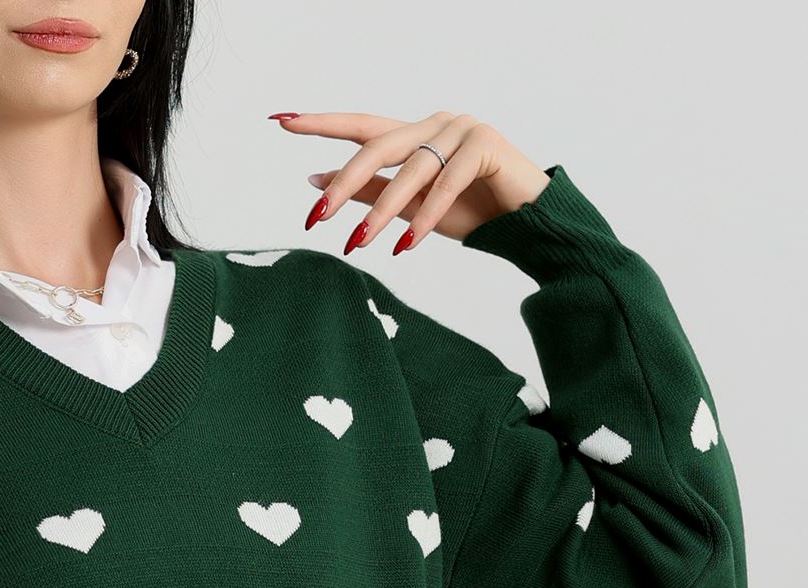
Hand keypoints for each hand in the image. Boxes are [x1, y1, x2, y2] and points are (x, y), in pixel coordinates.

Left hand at [269, 109, 549, 251]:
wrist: (526, 225)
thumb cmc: (471, 214)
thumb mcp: (409, 209)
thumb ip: (368, 192)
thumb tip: (316, 181)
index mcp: (416, 134)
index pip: (361, 126)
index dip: (321, 124)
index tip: (281, 121)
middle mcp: (436, 124)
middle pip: (378, 146)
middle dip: (344, 182)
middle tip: (315, 215)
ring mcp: (462, 129)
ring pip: (410, 169)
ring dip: (380, 211)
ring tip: (358, 243)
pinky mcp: (486, 145)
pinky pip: (445, 183)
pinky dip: (424, 217)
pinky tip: (405, 245)